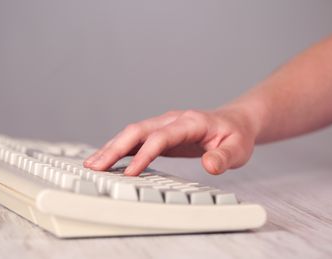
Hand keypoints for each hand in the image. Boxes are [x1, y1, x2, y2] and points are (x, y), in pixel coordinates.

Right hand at [83, 109, 257, 175]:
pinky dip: (119, 149)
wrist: (234, 122)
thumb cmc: (235, 135)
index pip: (160, 137)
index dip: (144, 154)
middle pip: (137, 130)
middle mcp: (172, 120)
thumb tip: (210, 165)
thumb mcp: (238, 149)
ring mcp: (164, 125)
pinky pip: (135, 139)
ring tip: (92, 164)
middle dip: (114, 148)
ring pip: (131, 133)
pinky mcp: (160, 132)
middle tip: (95, 167)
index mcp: (190, 122)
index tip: (129, 173)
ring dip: (111, 147)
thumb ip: (224, 157)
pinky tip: (106, 159)